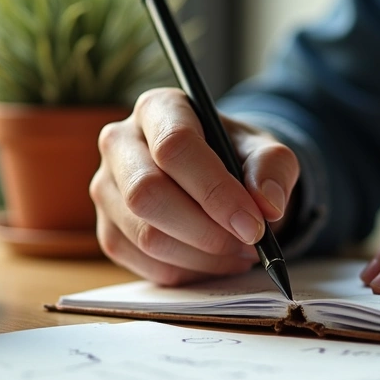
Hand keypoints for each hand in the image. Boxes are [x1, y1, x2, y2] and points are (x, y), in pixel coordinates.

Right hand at [91, 88, 298, 285]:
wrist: (218, 178)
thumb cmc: (237, 158)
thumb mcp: (266, 153)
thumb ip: (273, 169)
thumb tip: (267, 205)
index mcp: (158, 108)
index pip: (175, 146)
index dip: (215, 190)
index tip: (254, 224)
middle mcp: (120, 143)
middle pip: (147, 194)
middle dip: (206, 230)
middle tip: (248, 243)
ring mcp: (106, 189)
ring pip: (145, 236)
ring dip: (203, 256)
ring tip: (239, 250)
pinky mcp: (108, 231)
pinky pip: (145, 264)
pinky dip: (189, 271)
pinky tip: (215, 260)